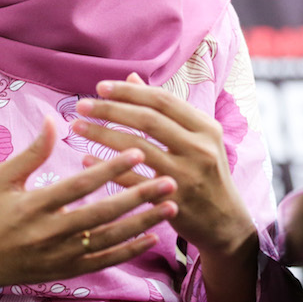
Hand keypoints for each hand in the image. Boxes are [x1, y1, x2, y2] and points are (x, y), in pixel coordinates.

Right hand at [0, 116, 178, 301]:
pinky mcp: (69, 271)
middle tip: (168, 180)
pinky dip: (131, 250)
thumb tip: (55, 119)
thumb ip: (33, 151)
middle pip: (103, 214)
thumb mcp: (5, 177)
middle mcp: (51, 233)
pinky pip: (105, 261)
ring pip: (110, 240)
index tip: (137, 152)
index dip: (109, 170)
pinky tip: (154, 236)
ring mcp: (62, 255)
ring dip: (143, 223)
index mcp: (35, 206)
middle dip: (138, 197)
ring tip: (171, 206)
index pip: (80, 185)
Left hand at [73, 74, 260, 301]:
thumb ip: (164, 109)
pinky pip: (132, 182)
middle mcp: (199, 148)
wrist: (225, 223)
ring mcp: (187, 177)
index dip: (129, 92)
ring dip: (102, 136)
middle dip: (110, 110)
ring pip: (137, 149)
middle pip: (147, 120)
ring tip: (76, 128)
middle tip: (81, 106)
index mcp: (205, 127)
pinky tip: (85, 160)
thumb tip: (132, 78)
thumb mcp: (195, 138)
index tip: (100, 87)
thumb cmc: (205, 172)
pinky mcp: (172, 202)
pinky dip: (107, 169)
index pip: (162, 100)